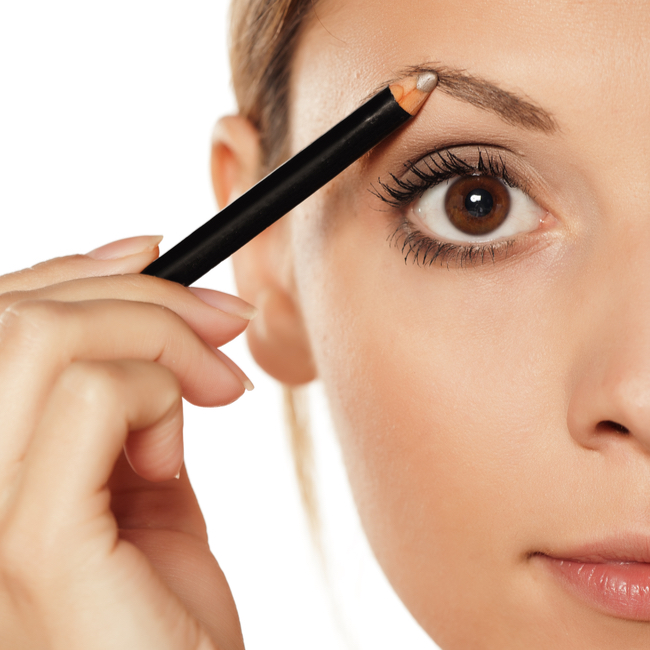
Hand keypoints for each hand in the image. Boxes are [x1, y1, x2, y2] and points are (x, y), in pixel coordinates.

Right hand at [0, 236, 252, 649]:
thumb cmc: (161, 613)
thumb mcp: (138, 484)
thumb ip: (128, 404)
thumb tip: (149, 308)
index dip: (74, 269)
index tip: (159, 249)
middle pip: (16, 314)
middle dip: (139, 294)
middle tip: (225, 323)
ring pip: (44, 337)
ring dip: (155, 336)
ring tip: (217, 387)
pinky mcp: (28, 540)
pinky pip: (89, 396)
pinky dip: (157, 395)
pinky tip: (179, 451)